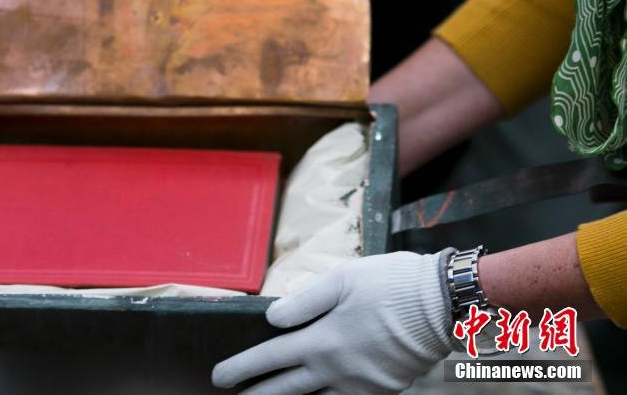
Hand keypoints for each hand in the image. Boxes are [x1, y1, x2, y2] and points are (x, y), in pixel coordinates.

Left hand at [212, 250, 454, 394]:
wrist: (445, 305)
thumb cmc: (392, 285)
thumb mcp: (343, 280)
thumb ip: (304, 301)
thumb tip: (272, 319)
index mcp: (323, 342)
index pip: (270, 359)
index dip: (241, 368)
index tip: (219, 376)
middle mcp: (337, 371)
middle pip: (287, 390)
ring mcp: (361, 385)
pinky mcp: (383, 389)